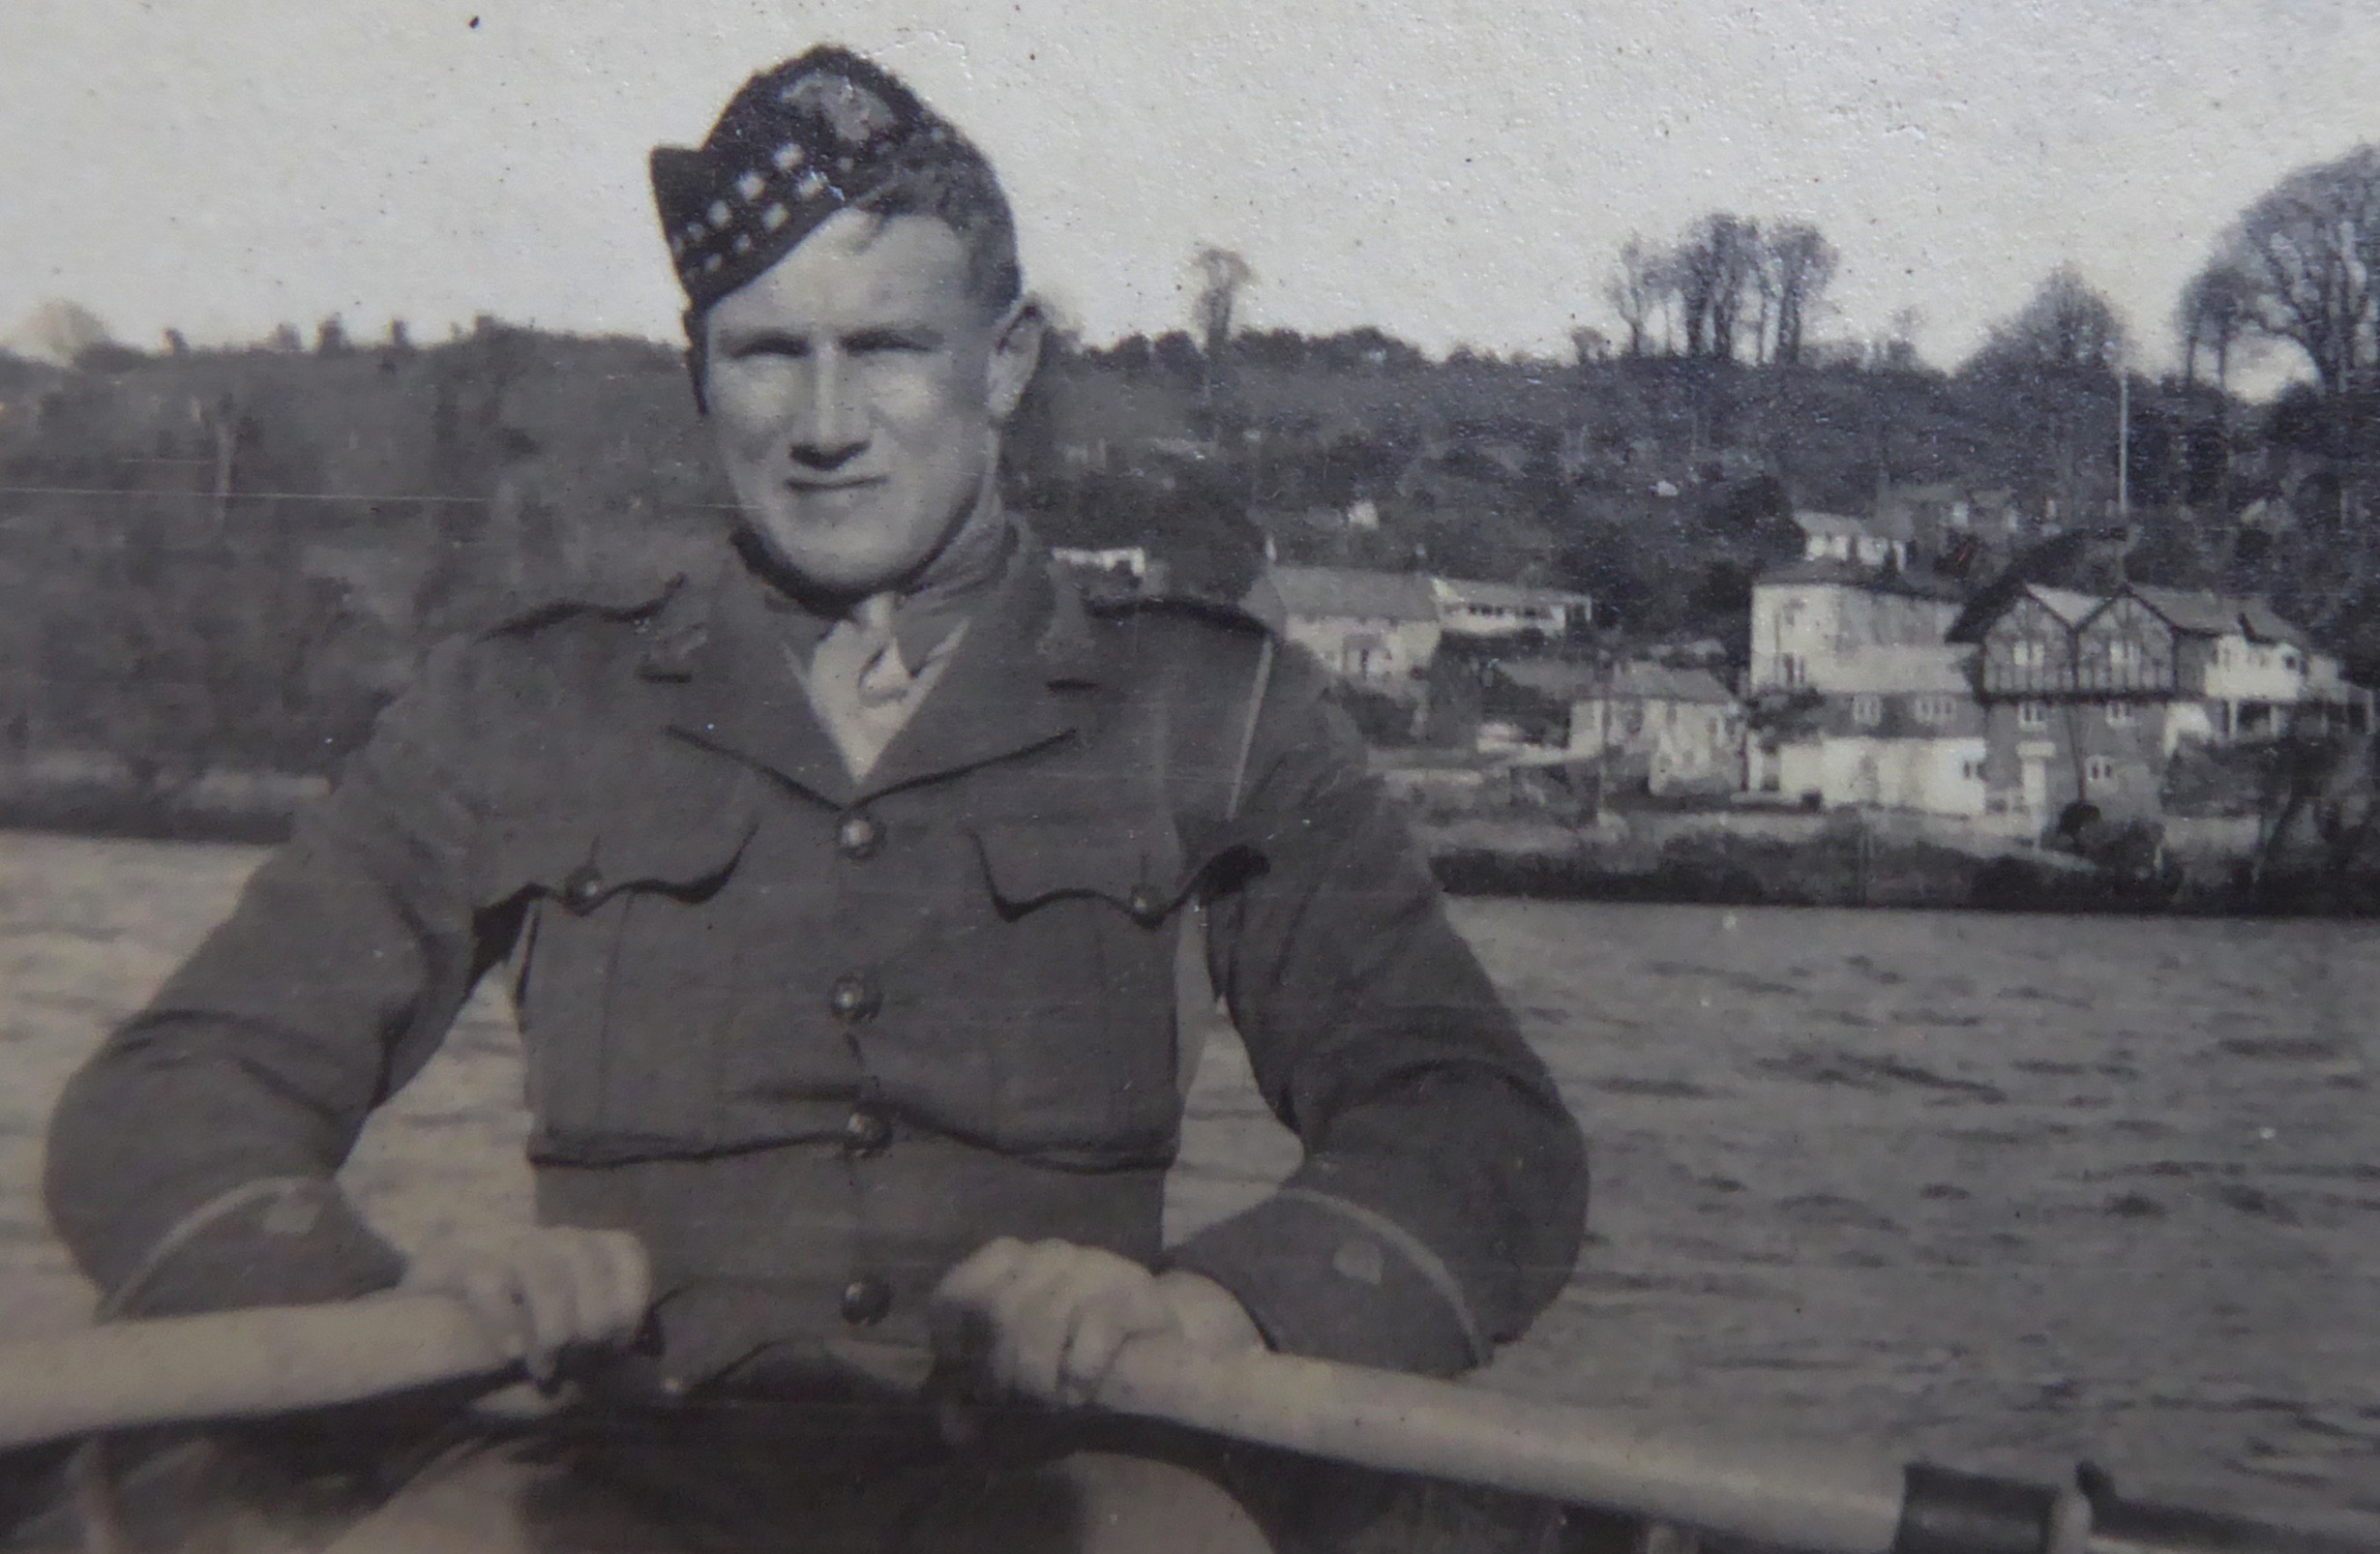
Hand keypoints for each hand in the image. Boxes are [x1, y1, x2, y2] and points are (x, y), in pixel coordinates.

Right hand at [398, 1226, 651, 1386]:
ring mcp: (495, 1242)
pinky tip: (511, 1356)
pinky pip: (487, 1279)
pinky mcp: (451, 1260)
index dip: (629, 1299)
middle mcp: (543, 1238)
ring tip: (545, 1368)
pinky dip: (506, 1322)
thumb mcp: (573, 1375)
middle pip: (585, 1257)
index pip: (626, 1249)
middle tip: (579, 1362)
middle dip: (591, 1320)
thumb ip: (621, 1377)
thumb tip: (678, 1390)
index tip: (617, 1348)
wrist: (430, 1361)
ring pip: (541, 1265)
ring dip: (553, 1325)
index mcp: (582, 1253)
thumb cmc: (515, 1364)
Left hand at [929, 1237, 1263, 1409]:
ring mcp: (1095, 1267)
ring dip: (1039, 1377)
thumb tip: (953, 1429)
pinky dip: (1078, 1375)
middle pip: (999, 1308)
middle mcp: (1050, 1255)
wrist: (1161, 1351)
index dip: (951, 1339)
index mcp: (1013, 1263)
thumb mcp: (1017, 1377)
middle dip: (1000, 1370)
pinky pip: (1091, 1332)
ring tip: (1049, 1403)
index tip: (965, 1374)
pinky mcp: (1135, 1292)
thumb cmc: (1074, 1358)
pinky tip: (1080, 1393)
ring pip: (1044, 1318)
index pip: (959, 1289)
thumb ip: (980, 1398)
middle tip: (1013, 1401)